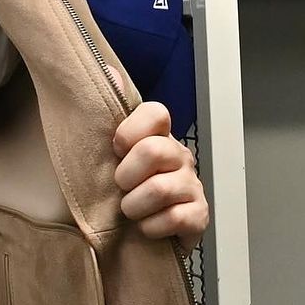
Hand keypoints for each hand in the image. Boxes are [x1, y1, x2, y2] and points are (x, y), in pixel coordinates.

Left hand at [109, 73, 206, 256]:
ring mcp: (192, 185)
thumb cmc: (119, 189)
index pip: (157, 112)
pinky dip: (151, 227)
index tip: (115, 147)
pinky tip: (146, 226)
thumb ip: (106, 113)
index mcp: (157, 137)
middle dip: (125, 174)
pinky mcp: (199, 216)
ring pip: (159, 189)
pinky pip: (175, 218)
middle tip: (120, 186)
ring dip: (133, 205)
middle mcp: (179, 156)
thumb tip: (107, 70)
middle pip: (154, 151)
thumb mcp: (105, 151)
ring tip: (130, 209)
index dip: (131, 129)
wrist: (132, 234)